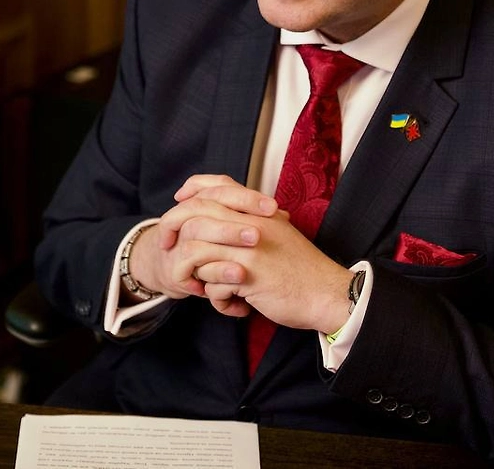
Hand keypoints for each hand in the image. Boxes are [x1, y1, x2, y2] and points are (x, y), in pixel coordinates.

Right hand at [126, 176, 276, 303]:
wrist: (178, 275)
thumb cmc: (211, 252)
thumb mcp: (231, 234)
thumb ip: (252, 221)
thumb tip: (284, 215)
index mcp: (203, 204)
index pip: (222, 188)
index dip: (248, 196)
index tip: (273, 207)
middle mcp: (188, 217)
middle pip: (206, 203)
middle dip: (237, 212)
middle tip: (262, 226)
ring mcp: (179, 240)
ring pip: (195, 229)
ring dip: (225, 235)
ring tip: (252, 245)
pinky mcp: (173, 266)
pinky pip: (189, 263)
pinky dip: (213, 271)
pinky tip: (236, 277)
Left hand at [167, 175, 352, 333]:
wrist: (326, 293)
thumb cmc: (300, 267)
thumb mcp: (278, 232)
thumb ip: (253, 220)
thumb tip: (224, 215)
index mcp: (257, 211)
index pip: (215, 186)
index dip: (192, 190)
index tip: (178, 201)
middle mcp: (250, 223)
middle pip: (194, 214)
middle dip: (173, 231)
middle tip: (167, 248)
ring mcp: (247, 247)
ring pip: (197, 254)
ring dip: (200, 276)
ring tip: (215, 289)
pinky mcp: (247, 274)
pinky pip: (212, 284)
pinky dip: (218, 300)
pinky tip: (236, 306)